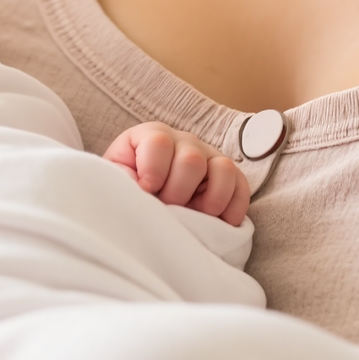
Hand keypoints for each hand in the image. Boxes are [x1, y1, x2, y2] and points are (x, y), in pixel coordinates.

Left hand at [104, 121, 249, 225]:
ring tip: (196, 215)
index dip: (152, 171)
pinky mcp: (229, 178)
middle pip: (191, 159)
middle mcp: (184, 142)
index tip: (146, 191)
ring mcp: (210, 158)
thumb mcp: (117, 180)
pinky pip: (242, 187)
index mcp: (152, 136)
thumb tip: (139, 189)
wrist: (146, 201)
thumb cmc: (129, 188)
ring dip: (210, 200)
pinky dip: (234, 208)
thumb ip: (122, 180)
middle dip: (178, 191)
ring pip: (223, 168)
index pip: (159, 142)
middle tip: (168, 207)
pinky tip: (220, 222)